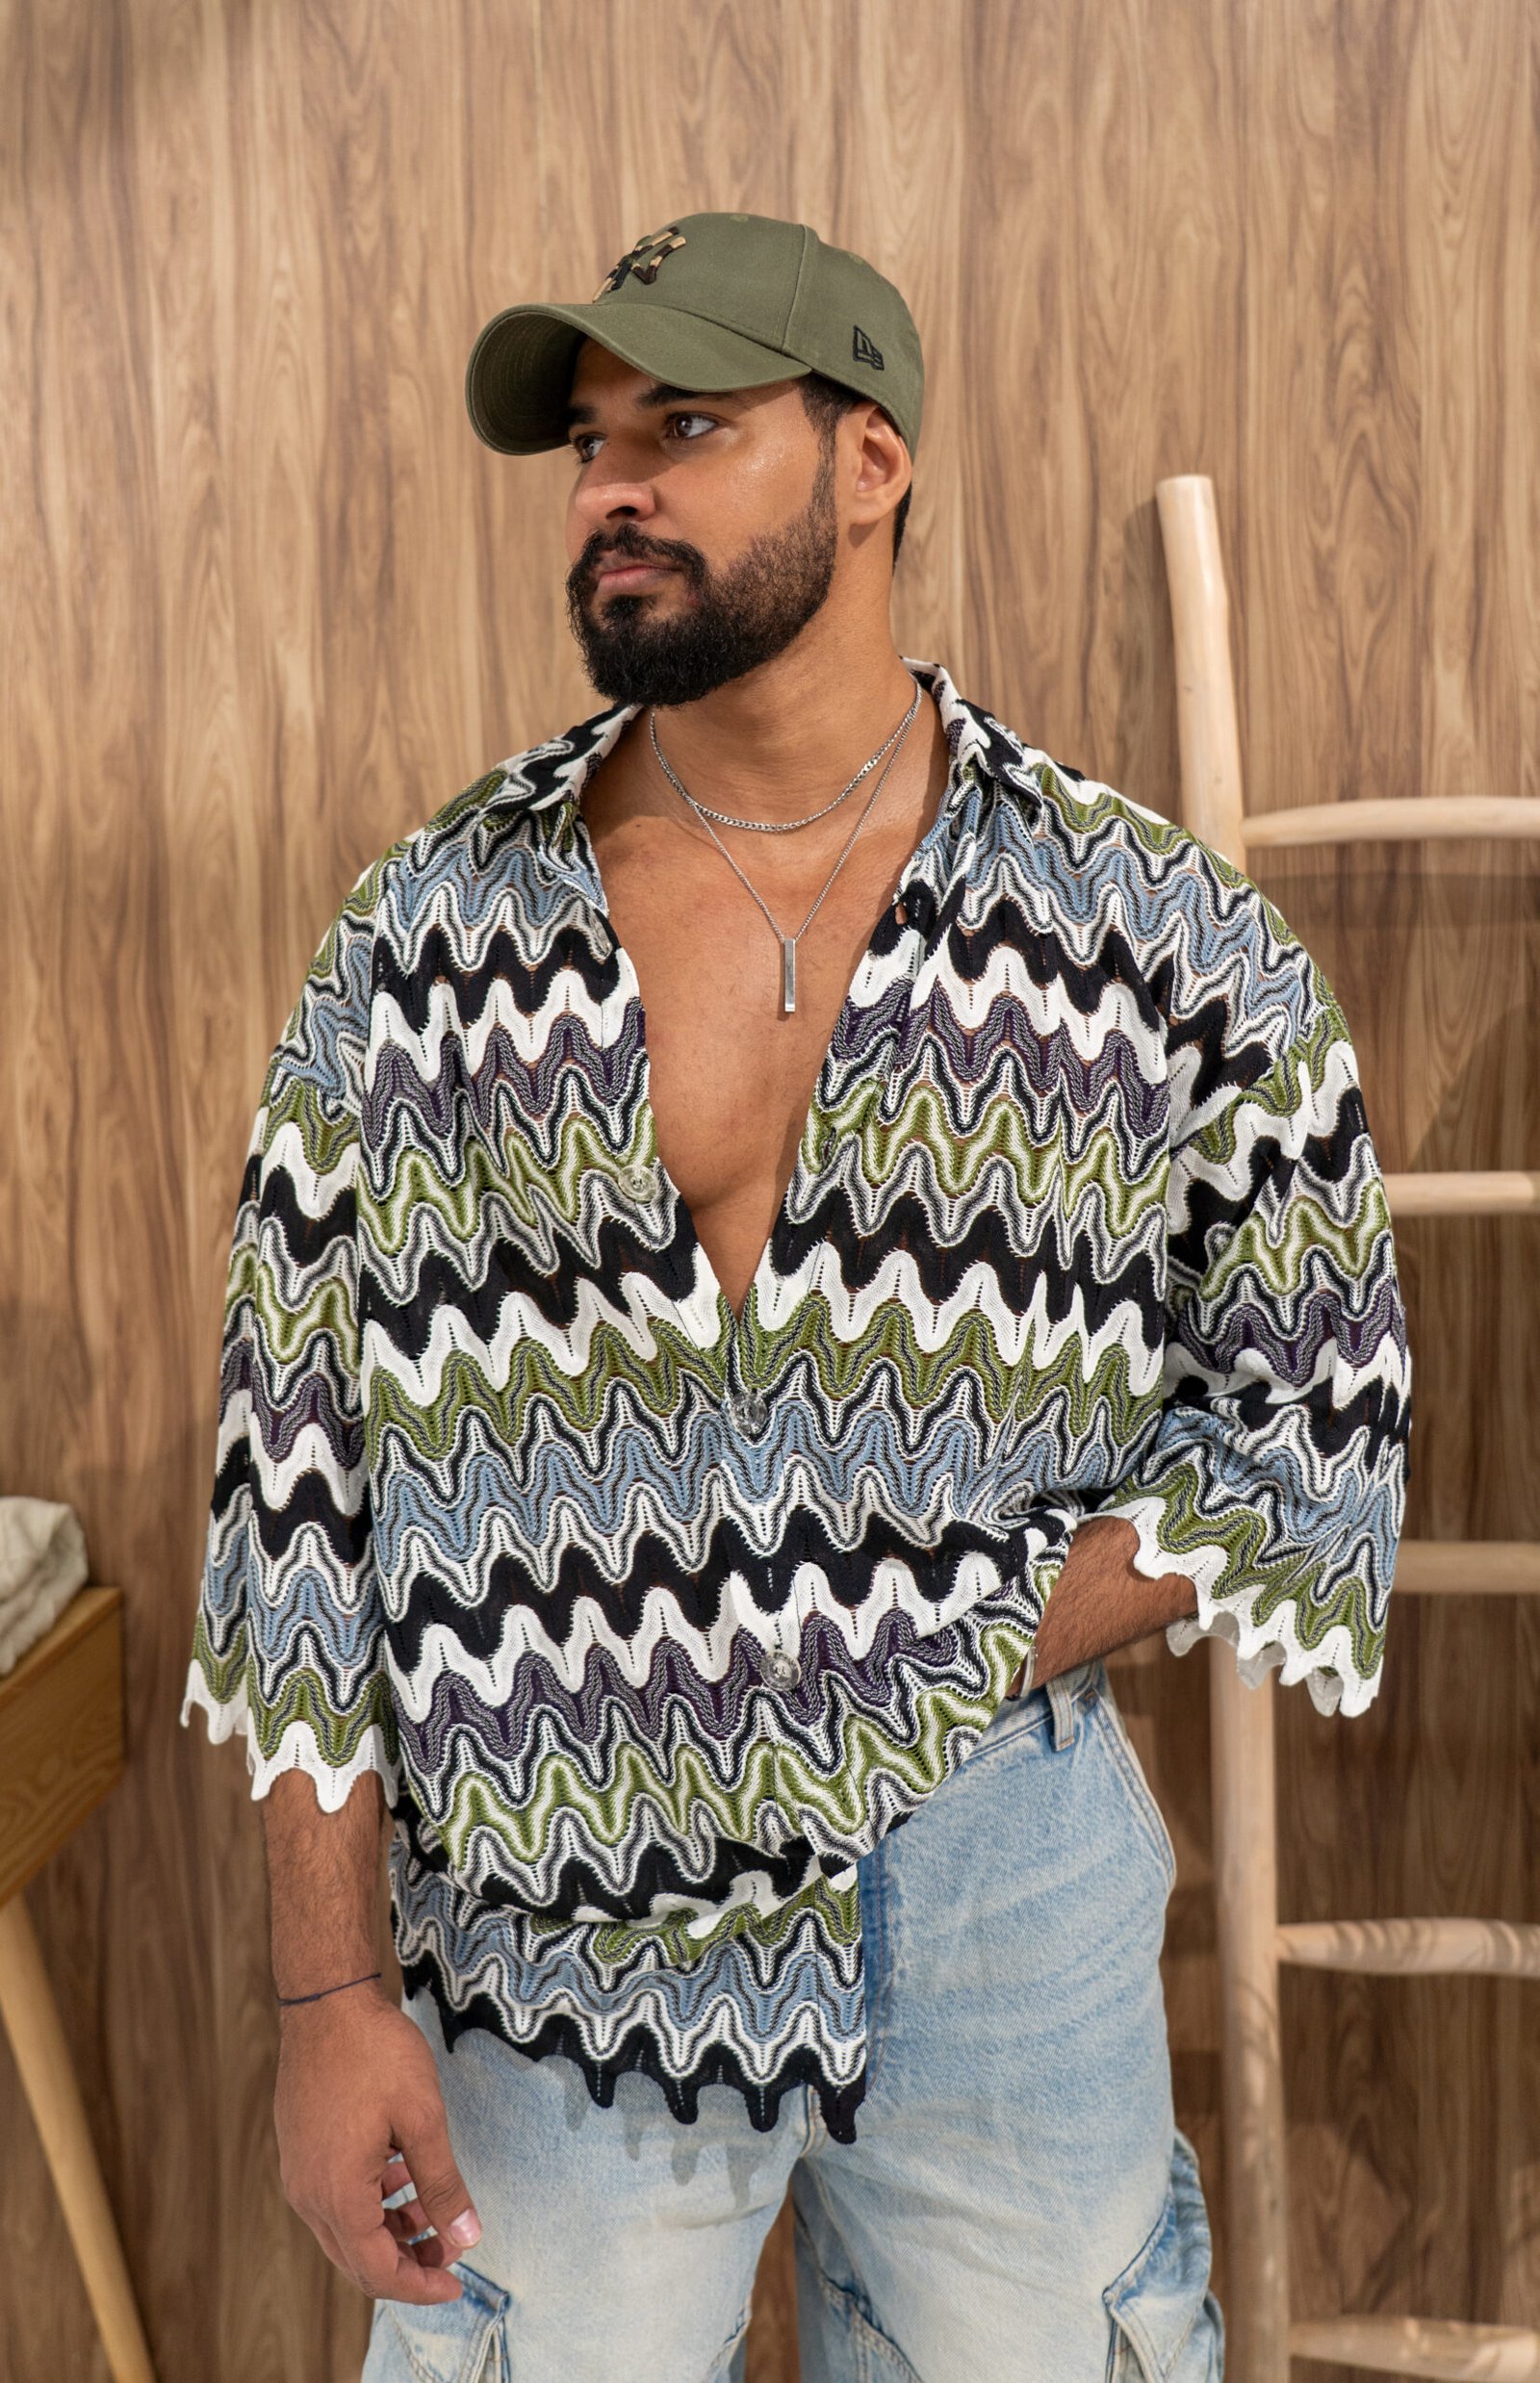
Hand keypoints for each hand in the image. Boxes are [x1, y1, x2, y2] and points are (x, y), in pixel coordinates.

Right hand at [274, 1981, 482, 2304]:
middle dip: (408, 2264)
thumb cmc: (375, 2053)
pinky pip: (335, 2200)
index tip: (456, 2283)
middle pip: (358, 2260)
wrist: (326, 2003)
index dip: (420, 2286)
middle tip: (451, 2253)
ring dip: (390, 2231)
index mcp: (338, 2195)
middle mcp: (309, 2195)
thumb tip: (467, 2238)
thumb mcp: (422, 2119)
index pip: (378, 2271)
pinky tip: (401, 2175)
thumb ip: (443, 2185)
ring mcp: (299, 2173)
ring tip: (434, 2209)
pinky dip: (370, 2204)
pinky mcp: (300, 2152)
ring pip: (346, 2231)